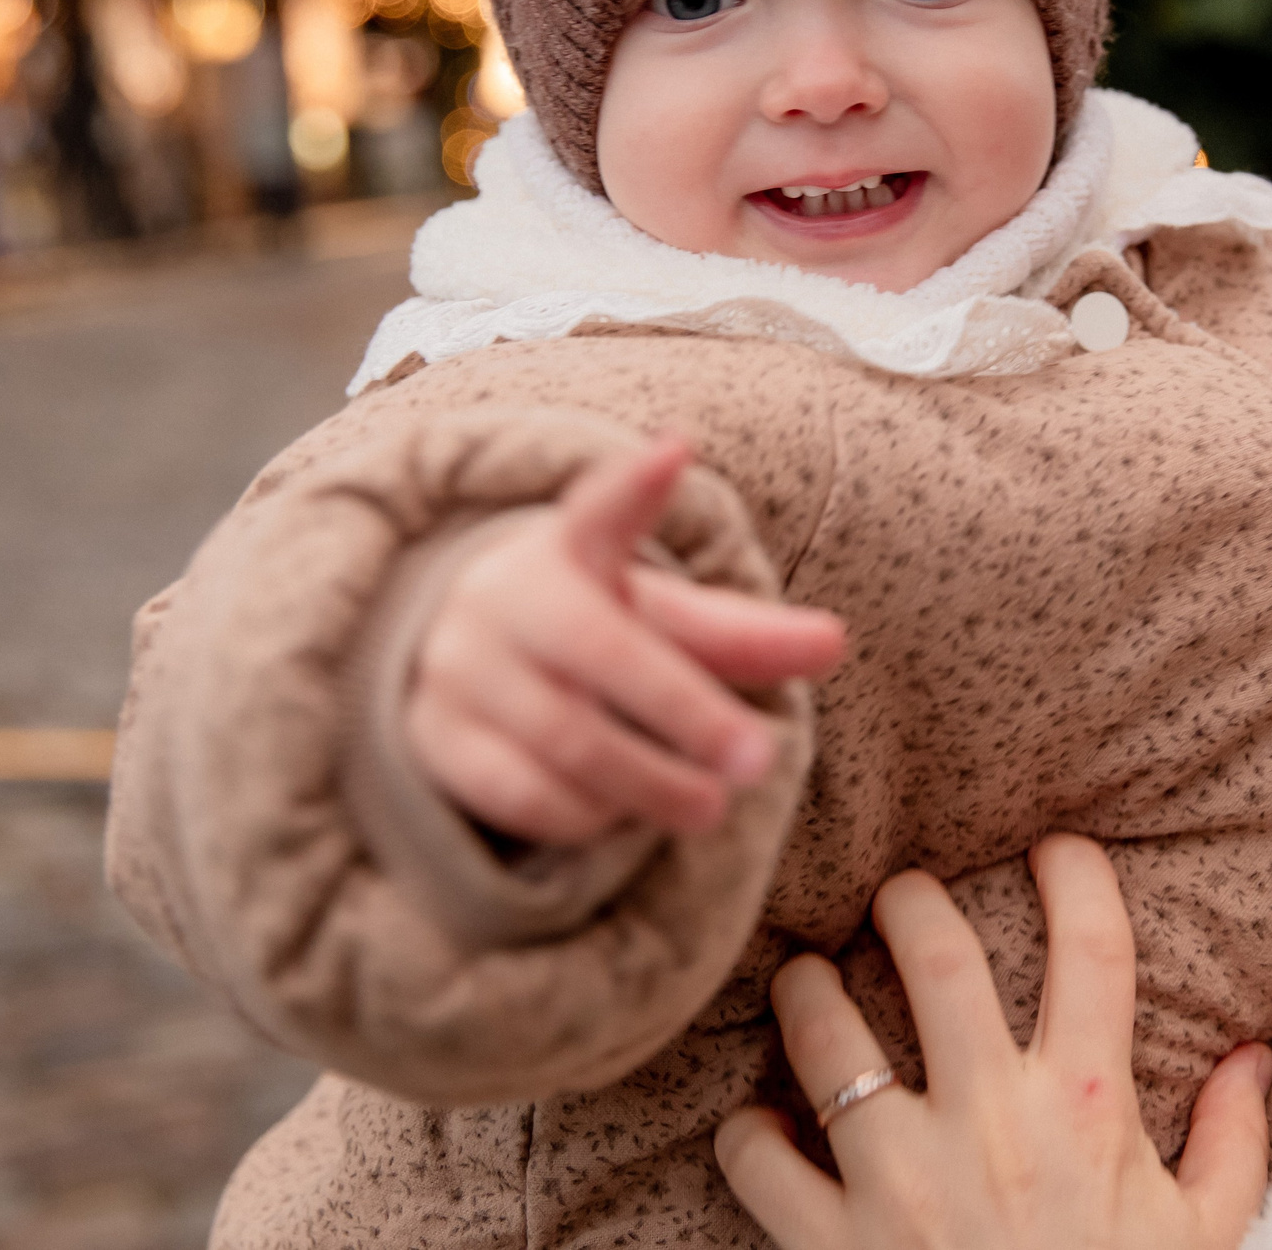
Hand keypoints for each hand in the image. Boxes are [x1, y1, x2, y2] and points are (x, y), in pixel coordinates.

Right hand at [406, 434, 845, 844]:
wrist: (460, 667)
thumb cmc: (589, 634)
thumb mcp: (659, 621)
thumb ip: (742, 635)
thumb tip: (834, 644)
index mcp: (568, 549)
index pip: (599, 509)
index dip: (634, 485)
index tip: (672, 453)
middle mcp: (506, 597)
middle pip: (604, 653)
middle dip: (687, 712)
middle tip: (758, 761)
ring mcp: (461, 668)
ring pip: (566, 737)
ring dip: (649, 781)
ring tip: (708, 806)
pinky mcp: (436, 739)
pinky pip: (521, 793)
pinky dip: (585, 816)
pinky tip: (622, 817)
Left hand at [716, 835, 1271, 1249]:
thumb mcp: (1204, 1237)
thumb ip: (1231, 1142)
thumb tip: (1256, 1057)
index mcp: (1087, 1109)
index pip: (1093, 949)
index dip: (1077, 875)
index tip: (1058, 849)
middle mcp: (990, 1124)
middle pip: (934, 955)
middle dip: (907, 901)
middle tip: (897, 896)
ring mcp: (901, 1180)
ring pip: (825, 1034)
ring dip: (806, 992)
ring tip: (806, 981)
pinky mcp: (832, 1242)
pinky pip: (758, 1158)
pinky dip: (747, 1135)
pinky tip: (762, 1126)